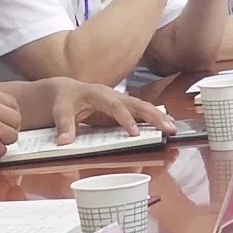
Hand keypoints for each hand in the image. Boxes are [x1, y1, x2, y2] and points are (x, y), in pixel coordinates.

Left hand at [48, 79, 177, 144]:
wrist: (66, 91)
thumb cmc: (64, 100)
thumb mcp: (59, 111)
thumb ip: (63, 125)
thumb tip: (64, 142)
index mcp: (98, 94)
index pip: (115, 106)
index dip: (126, 119)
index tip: (135, 134)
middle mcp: (112, 94)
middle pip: (137, 103)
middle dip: (153, 115)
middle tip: (167, 128)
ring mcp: (120, 98)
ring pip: (143, 105)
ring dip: (158, 116)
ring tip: (173, 128)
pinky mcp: (123, 105)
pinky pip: (141, 109)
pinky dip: (154, 116)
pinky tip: (166, 124)